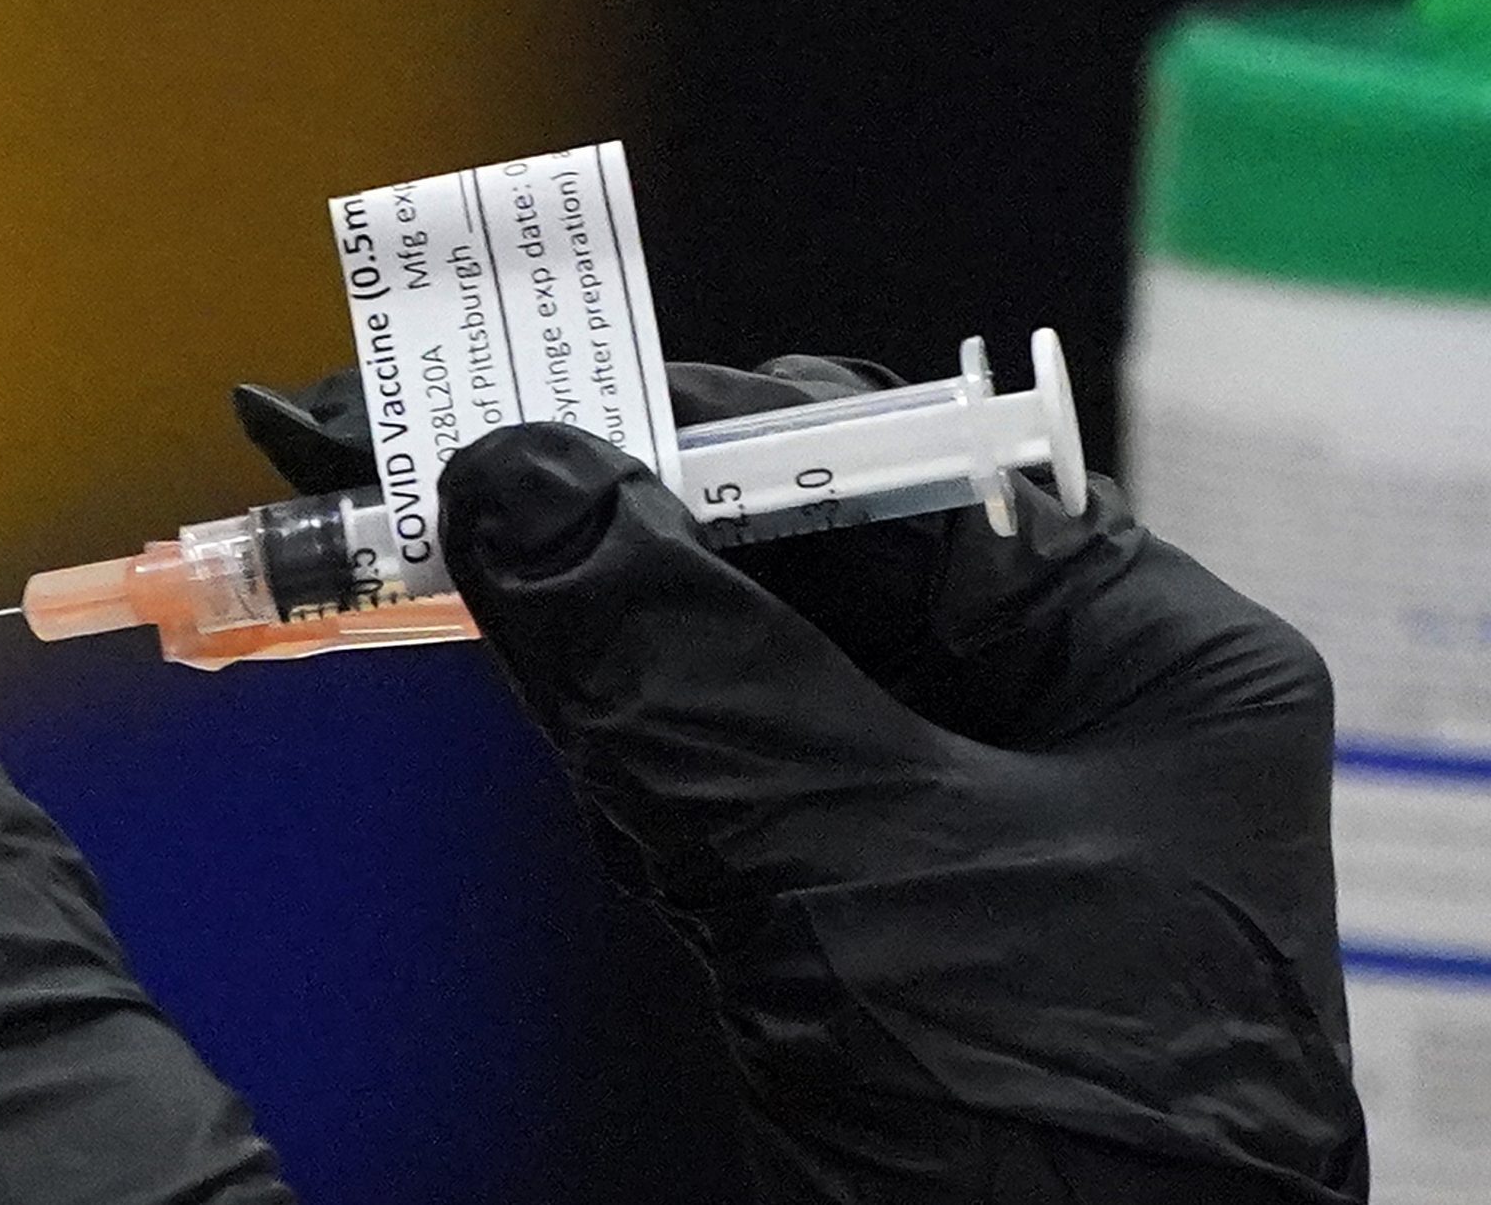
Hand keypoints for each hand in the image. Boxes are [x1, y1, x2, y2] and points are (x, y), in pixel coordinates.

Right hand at [245, 358, 1366, 1201]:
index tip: (499, 397)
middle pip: (787, 566)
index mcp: (1129, 659)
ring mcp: (943, 824)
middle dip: (597, 532)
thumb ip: (691, 671)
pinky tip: (525, 697)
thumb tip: (523, 482)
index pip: (876, 470)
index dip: (675, 427)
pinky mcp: (854, 919)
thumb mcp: (868, 872)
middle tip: (398, 464)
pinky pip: (708, 790)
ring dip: (575, 635)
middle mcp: (1045, 717)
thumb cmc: (1065, 1148)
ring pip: (726, 676)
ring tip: (401, 556)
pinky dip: (604, 753)